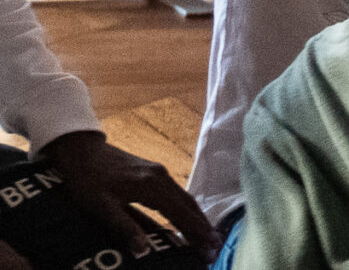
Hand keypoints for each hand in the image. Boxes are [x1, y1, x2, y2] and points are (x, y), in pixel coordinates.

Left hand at [42, 129, 216, 261]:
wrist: (81, 150)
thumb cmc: (87, 180)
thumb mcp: (101, 207)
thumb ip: (124, 227)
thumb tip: (143, 250)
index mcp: (151, 186)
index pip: (180, 213)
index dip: (195, 232)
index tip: (209, 248)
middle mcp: (161, 178)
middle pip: (189, 205)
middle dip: (202, 227)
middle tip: (214, 248)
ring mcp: (159, 173)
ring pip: (185, 198)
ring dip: (197, 217)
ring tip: (206, 236)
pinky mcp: (154, 172)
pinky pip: (177, 192)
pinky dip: (186, 208)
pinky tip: (187, 216)